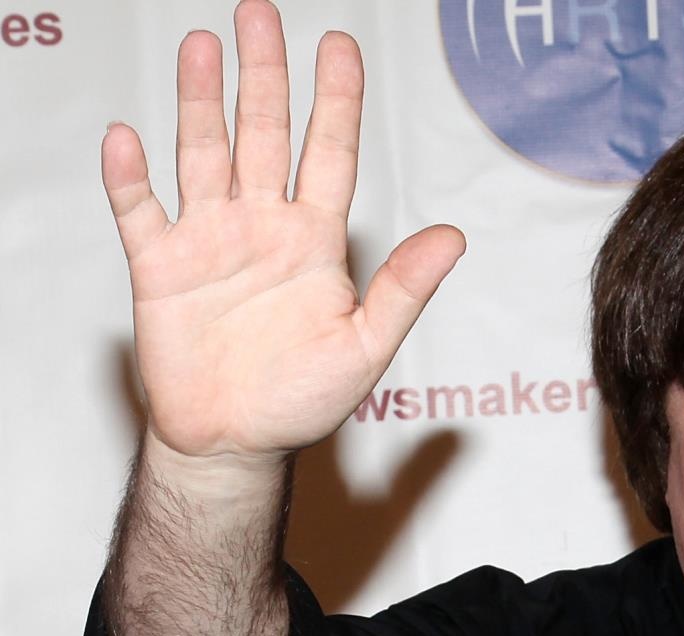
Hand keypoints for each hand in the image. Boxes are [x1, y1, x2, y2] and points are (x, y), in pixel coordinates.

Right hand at [100, 0, 463, 464]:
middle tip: (260, 12)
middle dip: (264, 74)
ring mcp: (208, 239)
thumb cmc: (303, 400)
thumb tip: (453, 237)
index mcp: (314, 242)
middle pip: (263, 135)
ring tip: (202, 45)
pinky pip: (139, 209)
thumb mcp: (366, 346)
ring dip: (201, 102)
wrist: (236, 442)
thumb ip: (404, 290)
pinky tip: (129, 139)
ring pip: (203, 153)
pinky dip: (130, 177)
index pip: (329, 155)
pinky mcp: (159, 265)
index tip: (339, 45)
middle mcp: (261, 226)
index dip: (335, 101)